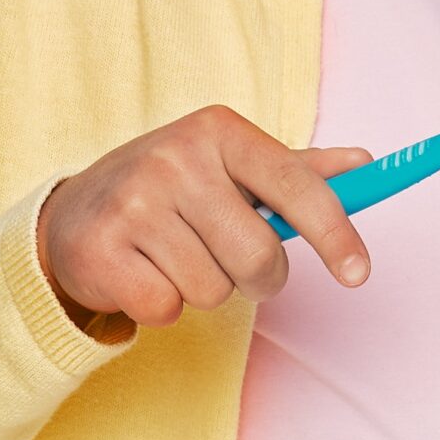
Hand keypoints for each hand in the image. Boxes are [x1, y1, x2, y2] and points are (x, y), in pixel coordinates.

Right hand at [38, 104, 372, 333]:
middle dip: (260, 278)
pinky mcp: (101, 250)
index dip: (335, 232)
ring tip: (176, 259)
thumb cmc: (174, 190)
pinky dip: (164, 306)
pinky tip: (144, 274)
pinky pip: (166, 308)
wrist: (73, 212)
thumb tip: (366, 163)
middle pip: (258, 255)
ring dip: (206, 290)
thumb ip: (299, 169)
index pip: (296, 185)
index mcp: (219, 131)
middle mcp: (176, 159)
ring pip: (213, 289)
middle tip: (238, 266)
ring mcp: (134, 203)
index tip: (359, 273)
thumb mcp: (231, 166)